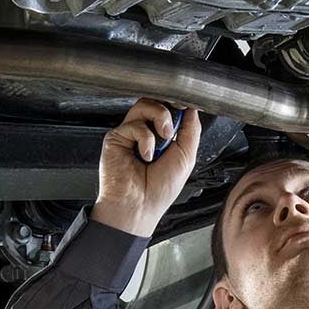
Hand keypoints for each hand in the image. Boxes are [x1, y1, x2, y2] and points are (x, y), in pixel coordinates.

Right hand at [90, 100, 202, 237]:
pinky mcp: (116, 138)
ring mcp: (130, 135)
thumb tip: (192, 108)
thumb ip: (191, 130)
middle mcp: (146, 134)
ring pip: (144, 105)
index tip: (187, 108)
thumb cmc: (159, 191)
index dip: (178, 106)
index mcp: (162, 138)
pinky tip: (145, 156)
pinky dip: (145, 139)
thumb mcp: (186, 157)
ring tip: (163, 139)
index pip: (170, 109)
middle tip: (173, 129)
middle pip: (156, 101)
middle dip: (169, 111)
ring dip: (159, 118)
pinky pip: (134, 124)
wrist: (140, 206)